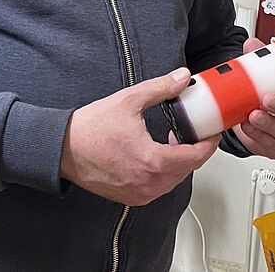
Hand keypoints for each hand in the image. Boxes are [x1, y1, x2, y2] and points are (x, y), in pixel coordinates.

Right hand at [60, 67, 218, 206]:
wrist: (62, 149)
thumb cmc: (89, 130)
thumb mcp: (128, 101)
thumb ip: (160, 88)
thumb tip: (181, 78)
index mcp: (153, 161)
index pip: (196, 157)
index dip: (209, 143)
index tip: (212, 132)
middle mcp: (149, 183)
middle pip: (188, 169)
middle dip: (194, 151)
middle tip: (194, 133)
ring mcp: (140, 193)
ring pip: (174, 181)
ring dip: (179, 163)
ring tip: (173, 142)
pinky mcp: (131, 197)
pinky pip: (158, 188)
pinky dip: (164, 173)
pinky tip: (156, 156)